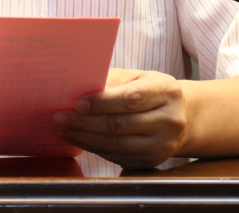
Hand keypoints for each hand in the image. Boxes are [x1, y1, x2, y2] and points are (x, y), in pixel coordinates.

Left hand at [52, 67, 188, 169]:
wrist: (180, 117)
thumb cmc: (149, 91)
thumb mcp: (136, 77)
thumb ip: (111, 82)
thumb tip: (77, 89)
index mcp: (166, 91)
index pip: (131, 98)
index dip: (102, 102)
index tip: (76, 103)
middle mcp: (169, 120)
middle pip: (120, 125)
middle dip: (85, 123)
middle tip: (59, 118)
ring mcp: (162, 145)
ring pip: (116, 145)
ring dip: (84, 138)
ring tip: (62, 129)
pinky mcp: (152, 161)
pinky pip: (117, 156)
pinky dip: (94, 148)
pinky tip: (78, 139)